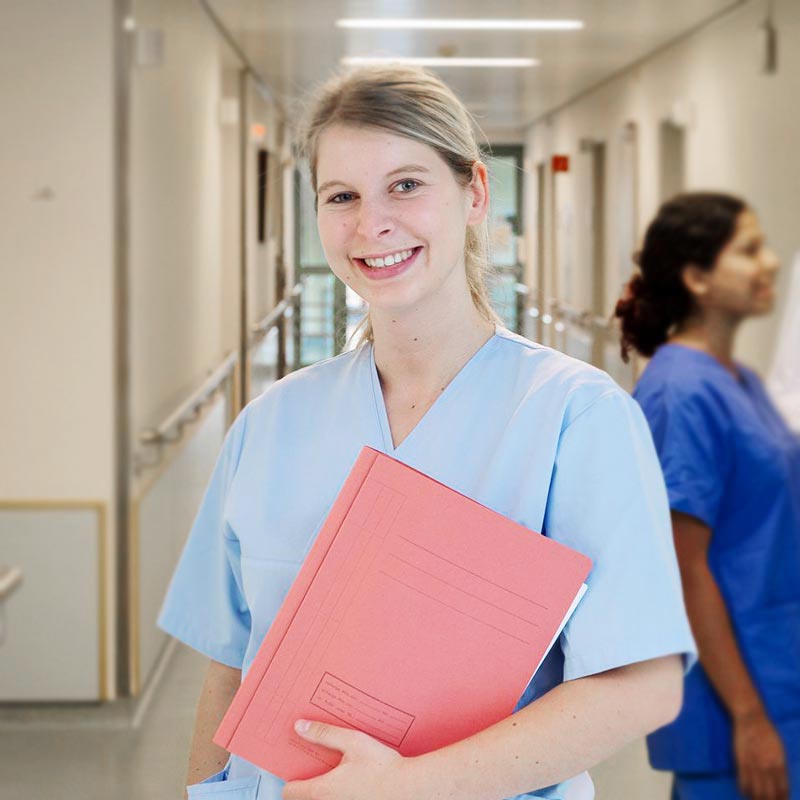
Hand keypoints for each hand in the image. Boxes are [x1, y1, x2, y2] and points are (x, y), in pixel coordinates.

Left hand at [282, 720, 412, 799]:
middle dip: (307, 784)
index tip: (296, 768)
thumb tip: (300, 727)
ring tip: (338, 773)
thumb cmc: (382, 767)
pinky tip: (355, 783)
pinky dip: (341, 794)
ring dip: (325, 790)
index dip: (290, 779)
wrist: (410, 789)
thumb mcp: (352, 741)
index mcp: (323, 790)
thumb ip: (324, 734)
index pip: (290, 792)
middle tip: (318, 766)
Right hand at [733, 708, 788, 799]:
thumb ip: (781, 766)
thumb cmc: (768, 732)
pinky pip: (743, 782)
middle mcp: (768, 768)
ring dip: (756, 799)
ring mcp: (754, 765)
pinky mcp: (741, 761)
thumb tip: (781, 781)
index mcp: (781, 765)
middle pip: (770, 794)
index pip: (783, 790)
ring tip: (755, 799)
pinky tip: (744, 792)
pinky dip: (744, 790)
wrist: (751, 719)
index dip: (781, 799)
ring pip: (756, 791)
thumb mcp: (781, 750)